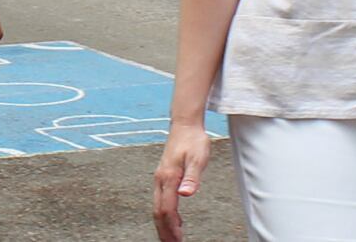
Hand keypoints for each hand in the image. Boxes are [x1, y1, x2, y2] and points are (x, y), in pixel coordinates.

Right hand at [151, 125, 210, 241]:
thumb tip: (186, 194)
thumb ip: (192, 177)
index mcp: (168, 177)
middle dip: (164, 231)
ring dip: (163, 225)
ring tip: (172, 239)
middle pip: (158, 211)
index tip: (178, 240)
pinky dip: (165, 215)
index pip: (167, 209)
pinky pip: (160, 200)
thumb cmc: (193, 141)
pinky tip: (175, 221)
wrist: (185, 125)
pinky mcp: (163, 177)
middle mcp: (160, 179)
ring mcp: (160, 178)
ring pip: (157, 207)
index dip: (172, 227)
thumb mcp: (198, 158)